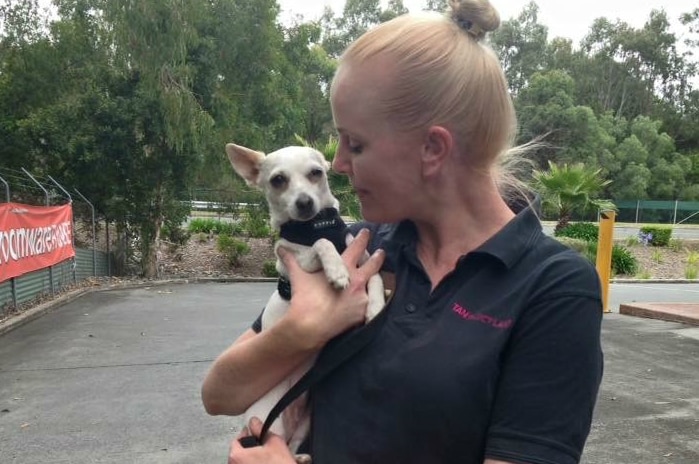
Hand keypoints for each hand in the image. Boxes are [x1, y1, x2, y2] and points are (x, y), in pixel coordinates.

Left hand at [229, 417, 295, 463]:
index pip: (236, 440)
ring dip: (250, 458)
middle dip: (247, 447)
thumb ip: (261, 429)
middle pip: (237, 453)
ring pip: (243, 462)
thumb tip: (253, 422)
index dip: (245, 434)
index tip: (251, 432)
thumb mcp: (274, 442)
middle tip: (259, 444)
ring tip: (264, 456)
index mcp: (236, 456)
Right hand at [278, 228, 384, 348]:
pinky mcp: (363, 313)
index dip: (361, 239)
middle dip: (377, 256)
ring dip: (376, 278)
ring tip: (378, 275)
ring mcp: (362, 298)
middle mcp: (357, 281)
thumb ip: (292, 260)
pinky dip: (373, 298)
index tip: (365, 232)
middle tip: (381, 251)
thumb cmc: (305, 299)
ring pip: (375, 284)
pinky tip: (374, 297)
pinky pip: (373, 303)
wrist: (309, 326)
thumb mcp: (299, 276)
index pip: (356, 248)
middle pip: (372, 264)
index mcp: (343, 268)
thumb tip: (281, 248)